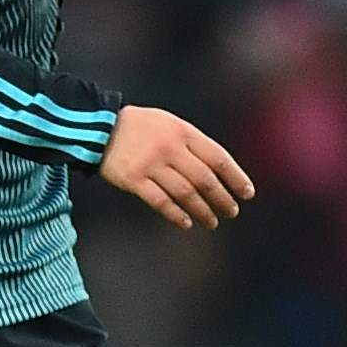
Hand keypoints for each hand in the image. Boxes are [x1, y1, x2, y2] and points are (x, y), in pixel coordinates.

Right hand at [101, 105, 254, 232]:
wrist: (99, 127)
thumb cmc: (139, 126)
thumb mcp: (170, 123)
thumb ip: (192, 142)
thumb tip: (218, 170)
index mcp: (183, 133)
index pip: (219, 158)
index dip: (236, 178)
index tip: (247, 193)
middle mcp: (170, 149)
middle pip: (204, 179)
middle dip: (222, 199)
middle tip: (231, 212)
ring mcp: (150, 165)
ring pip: (185, 193)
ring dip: (202, 211)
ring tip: (212, 222)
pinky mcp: (133, 179)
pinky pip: (160, 201)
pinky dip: (175, 215)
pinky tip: (186, 223)